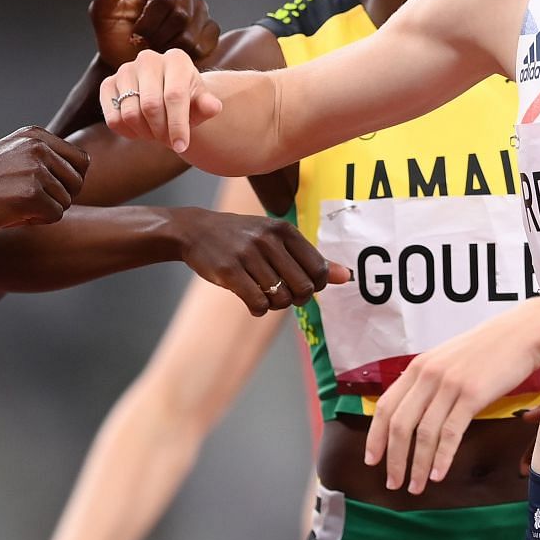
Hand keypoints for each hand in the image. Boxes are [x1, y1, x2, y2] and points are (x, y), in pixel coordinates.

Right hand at [0, 127, 90, 232]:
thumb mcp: (10, 154)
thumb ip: (41, 157)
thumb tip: (79, 173)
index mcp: (35, 135)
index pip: (81, 160)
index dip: (68, 181)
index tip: (45, 189)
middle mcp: (39, 147)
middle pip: (78, 182)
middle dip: (59, 197)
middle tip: (31, 203)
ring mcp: (36, 169)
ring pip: (66, 201)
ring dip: (45, 211)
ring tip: (16, 206)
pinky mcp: (31, 194)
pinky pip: (55, 216)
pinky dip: (37, 222)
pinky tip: (13, 215)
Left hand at [89, 0, 220, 66]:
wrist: (128, 60)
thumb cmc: (115, 35)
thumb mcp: (101, 15)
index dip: (149, 22)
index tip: (136, 33)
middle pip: (180, 16)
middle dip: (159, 37)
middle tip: (146, 44)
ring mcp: (199, 8)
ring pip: (192, 34)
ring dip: (171, 49)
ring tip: (157, 48)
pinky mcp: (210, 28)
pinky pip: (207, 44)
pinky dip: (188, 55)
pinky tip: (173, 53)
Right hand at [99, 49, 220, 151]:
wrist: (167, 98)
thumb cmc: (188, 101)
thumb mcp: (201, 105)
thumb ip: (208, 106)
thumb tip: (213, 106)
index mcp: (176, 59)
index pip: (174, 96)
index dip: (177, 125)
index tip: (181, 147)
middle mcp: (148, 59)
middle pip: (150, 106)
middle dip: (160, 131)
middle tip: (168, 140)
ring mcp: (125, 70)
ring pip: (130, 114)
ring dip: (144, 133)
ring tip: (156, 133)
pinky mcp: (108, 84)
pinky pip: (113, 118)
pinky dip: (127, 132)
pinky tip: (140, 130)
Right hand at [173, 208, 350, 316]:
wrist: (194, 230)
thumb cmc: (240, 237)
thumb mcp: (276, 239)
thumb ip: (309, 257)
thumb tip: (345, 276)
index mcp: (284, 230)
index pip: (318, 269)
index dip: (314, 285)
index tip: (299, 284)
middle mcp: (268, 240)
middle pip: (303, 288)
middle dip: (296, 299)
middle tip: (282, 294)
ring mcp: (248, 254)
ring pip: (280, 298)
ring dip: (274, 305)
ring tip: (264, 296)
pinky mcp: (229, 271)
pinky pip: (258, 303)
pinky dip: (258, 309)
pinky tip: (252, 301)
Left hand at [364, 304, 539, 493]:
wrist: (523, 332)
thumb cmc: (490, 348)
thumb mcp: (449, 360)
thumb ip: (430, 381)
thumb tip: (416, 411)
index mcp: (418, 367)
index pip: (385, 406)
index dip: (375, 436)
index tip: (372, 460)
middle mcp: (427, 375)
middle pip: (399, 424)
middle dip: (393, 459)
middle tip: (393, 483)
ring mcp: (449, 385)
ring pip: (423, 433)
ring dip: (417, 465)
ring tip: (416, 487)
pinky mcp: (472, 395)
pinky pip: (451, 432)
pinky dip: (442, 457)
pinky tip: (438, 474)